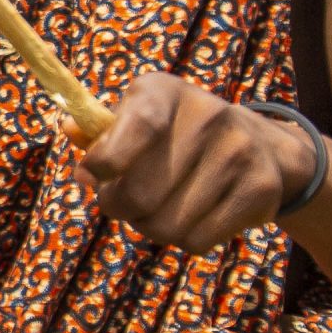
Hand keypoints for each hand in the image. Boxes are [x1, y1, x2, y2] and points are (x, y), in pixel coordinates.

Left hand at [62, 72, 317, 250]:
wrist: (261, 146)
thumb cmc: (174, 135)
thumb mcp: (136, 118)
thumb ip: (99, 130)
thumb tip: (70, 129)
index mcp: (165, 91)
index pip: (137, 127)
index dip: (105, 161)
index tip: (93, 177)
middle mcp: (208, 115)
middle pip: (140, 194)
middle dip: (120, 208)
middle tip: (124, 202)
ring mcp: (239, 152)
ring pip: (166, 226)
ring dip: (151, 227)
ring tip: (159, 208)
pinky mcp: (261, 189)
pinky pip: (197, 241)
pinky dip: (185, 240)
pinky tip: (193, 217)